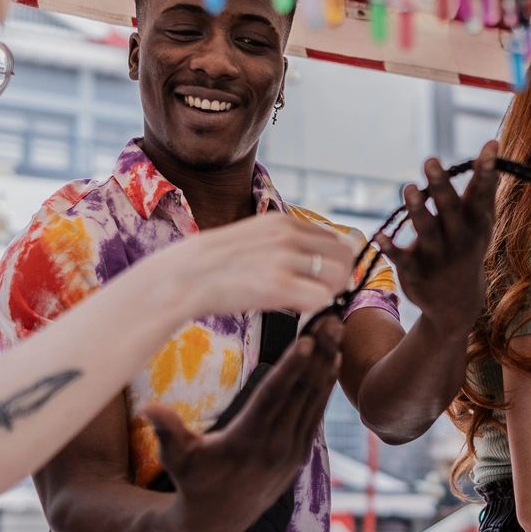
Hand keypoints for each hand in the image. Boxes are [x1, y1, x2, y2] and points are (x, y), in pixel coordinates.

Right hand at [141, 317, 343, 531]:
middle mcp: (276, 446)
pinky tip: (333, 361)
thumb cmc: (192, 481)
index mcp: (247, 441)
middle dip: (320, 354)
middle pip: (302, 392)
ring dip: (328, 364)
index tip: (308, 341)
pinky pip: (317, 414)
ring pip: (315, 400)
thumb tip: (146, 409)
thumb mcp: (176, 457)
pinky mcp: (301, 454)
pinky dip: (326, 387)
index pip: (273, 397)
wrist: (218, 521)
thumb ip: (167, 430)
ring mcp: (293, 451)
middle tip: (332, 319)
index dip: (292, 368)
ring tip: (338, 330)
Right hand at [169, 214, 349, 317]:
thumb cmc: (217, 263)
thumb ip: (284, 242)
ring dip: (329, 294)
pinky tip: (295, 309)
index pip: (335, 238)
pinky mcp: (278, 285)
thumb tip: (313, 258)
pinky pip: (321, 299)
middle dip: (339, 278)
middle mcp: (288, 236)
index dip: (334, 262)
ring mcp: (284, 260)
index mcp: (283, 222)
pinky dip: (314, 308)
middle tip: (321, 294)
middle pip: (344, 256)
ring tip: (306, 302)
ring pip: (338, 278)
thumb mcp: (254, 237)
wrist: (185, 276)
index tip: (322, 278)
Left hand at [379, 144, 499, 327]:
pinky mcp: (416, 271)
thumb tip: (493, 145)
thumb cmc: (468, 250)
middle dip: (441, 185)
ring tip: (408, 187)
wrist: (457, 303)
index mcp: (476, 224)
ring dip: (418, 210)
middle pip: (450, 209)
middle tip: (430, 160)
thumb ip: (485, 187)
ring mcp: (438, 256)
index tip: (489, 148)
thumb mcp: (482, 223)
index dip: (485, 171)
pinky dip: (391, 248)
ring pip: (427, 231)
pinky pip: (402, 258)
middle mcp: (459, 238)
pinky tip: (379, 236)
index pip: (481, 194)